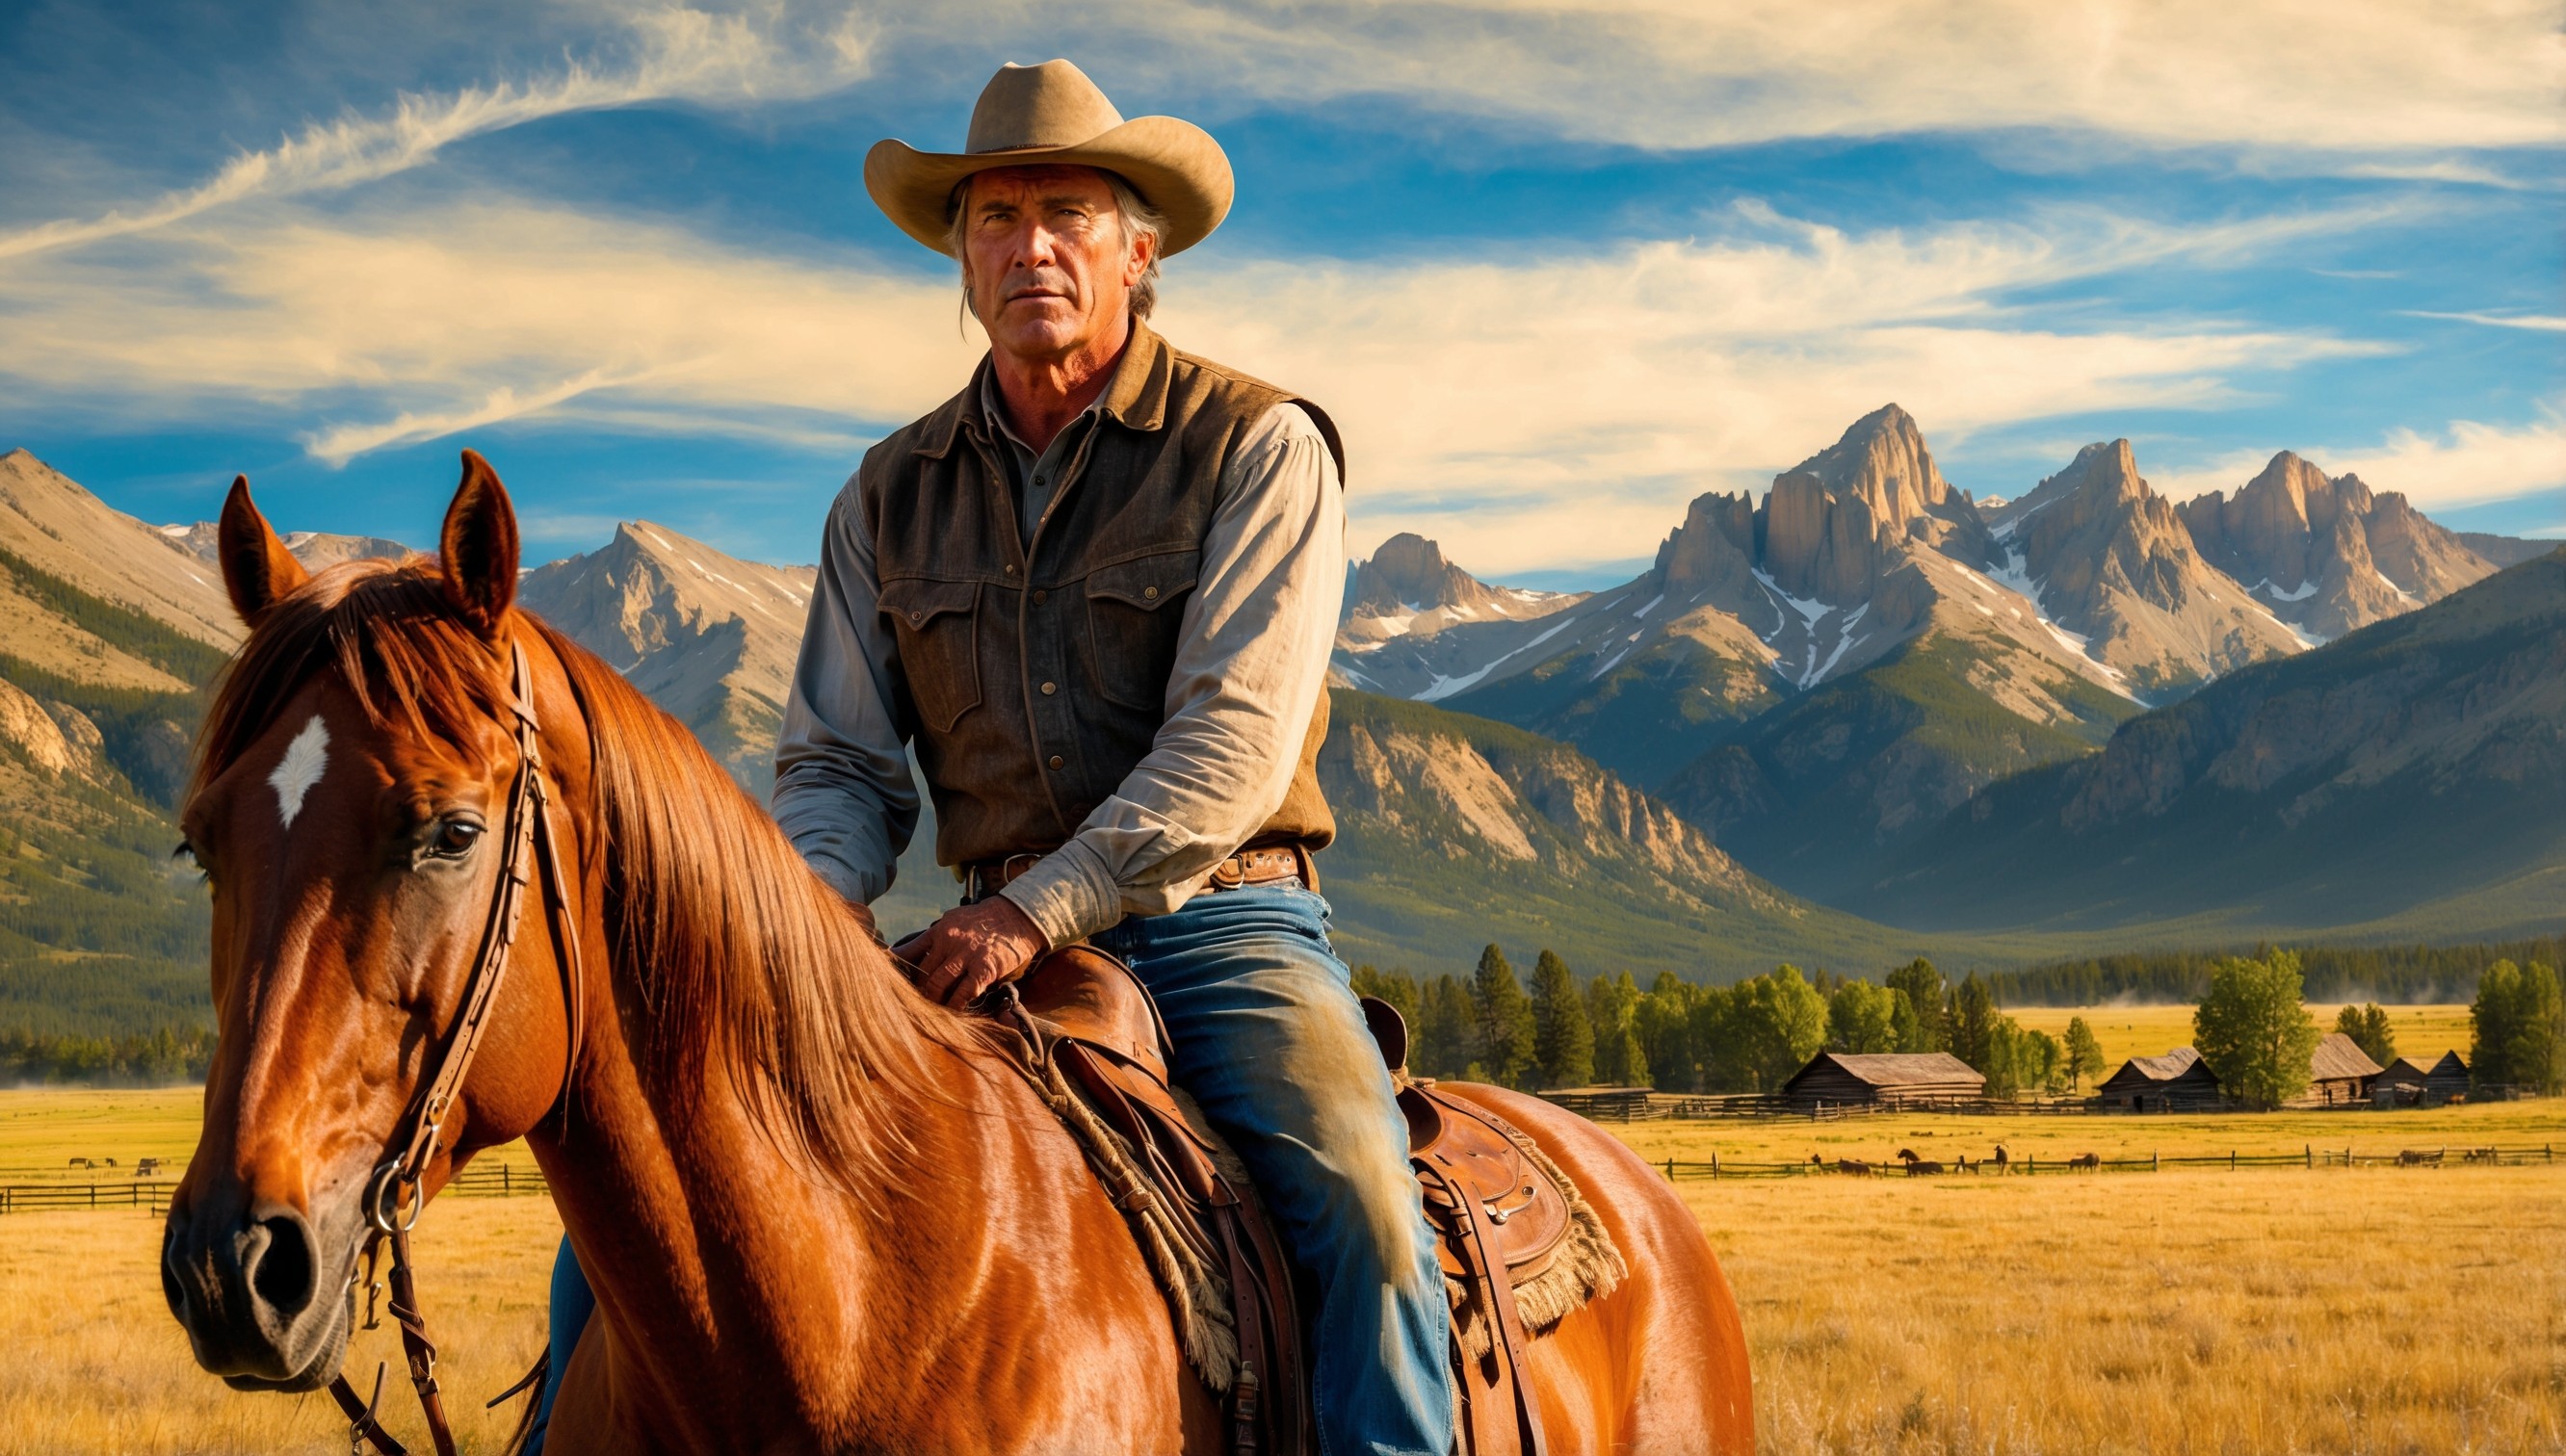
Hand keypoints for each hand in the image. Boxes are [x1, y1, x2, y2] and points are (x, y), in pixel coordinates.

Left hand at [896, 896, 1049, 1007]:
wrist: (1019, 916)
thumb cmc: (986, 920)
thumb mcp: (956, 920)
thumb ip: (937, 936)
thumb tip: (914, 952)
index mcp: (940, 930)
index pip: (910, 951)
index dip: (897, 969)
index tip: (889, 982)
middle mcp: (950, 941)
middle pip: (922, 972)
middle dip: (915, 990)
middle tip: (910, 1004)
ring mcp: (967, 955)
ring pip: (938, 984)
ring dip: (932, 999)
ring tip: (929, 1009)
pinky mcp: (984, 969)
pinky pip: (964, 993)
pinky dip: (956, 1005)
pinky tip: (952, 1011)